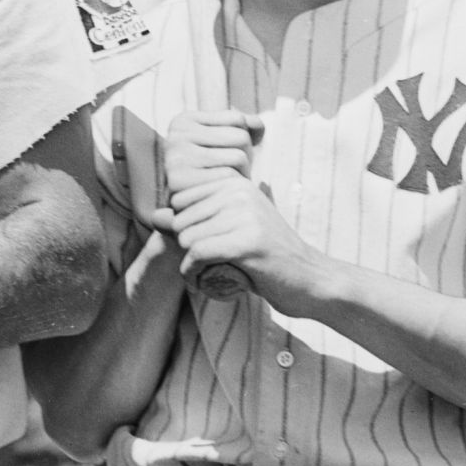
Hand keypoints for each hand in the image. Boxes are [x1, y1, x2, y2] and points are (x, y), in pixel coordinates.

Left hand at [149, 177, 322, 313]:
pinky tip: (202, 282)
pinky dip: (192, 273)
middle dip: (186, 248)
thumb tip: (153, 216)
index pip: (180, 199)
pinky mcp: (248, 242)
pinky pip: (197, 254)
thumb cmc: (267, 258)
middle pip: (181, 220)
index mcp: (236, 182)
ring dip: (189, 264)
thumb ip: (191, 222)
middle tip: (204, 265)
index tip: (202, 246)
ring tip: (206, 274)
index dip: (184, 228)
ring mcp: (245, 214)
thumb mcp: (228, 232)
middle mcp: (240, 191)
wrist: (312, 280)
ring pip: (187, 238)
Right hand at [161, 110, 264, 204]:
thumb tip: (258, 127)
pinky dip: (233, 187)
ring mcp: (175, 157)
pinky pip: (229, 176)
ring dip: (242, 174)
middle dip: (245, 157)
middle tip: (230, 174)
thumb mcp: (224, 144)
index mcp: (183, 121)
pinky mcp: (180, 181)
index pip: (238, 119)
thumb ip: (245, 127)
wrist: (189, 214)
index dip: (244, 140)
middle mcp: (175, 135)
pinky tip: (222, 195)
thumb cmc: (212, 175)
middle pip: (241, 137)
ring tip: (227, 184)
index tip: (227, 155)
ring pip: (239, 156)